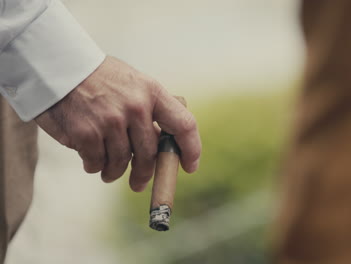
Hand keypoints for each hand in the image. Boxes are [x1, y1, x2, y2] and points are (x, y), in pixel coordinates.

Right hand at [35, 56, 200, 191]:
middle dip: (145, 174)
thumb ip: (151, 110)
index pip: (184, 125)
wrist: (59, 65)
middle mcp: (135, 107)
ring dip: (115, 172)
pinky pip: (97, 162)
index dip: (191, 150)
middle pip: (150, 154)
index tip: (189, 167)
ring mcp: (111, 121)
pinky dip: (94, 166)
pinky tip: (92, 162)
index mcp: (152, 92)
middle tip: (139, 183)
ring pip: (122, 162)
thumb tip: (163, 143)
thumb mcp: (134, 84)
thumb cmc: (102, 79)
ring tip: (109, 173)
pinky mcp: (86, 133)